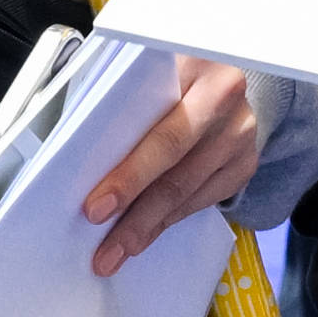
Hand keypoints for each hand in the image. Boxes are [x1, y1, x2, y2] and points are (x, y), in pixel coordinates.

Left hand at [85, 54, 261, 273]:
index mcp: (196, 65)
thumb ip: (116, 101)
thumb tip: (73, 157)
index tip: (96, 207)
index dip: (128, 174)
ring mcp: (240, 133)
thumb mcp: (140, 72)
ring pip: (189, 190)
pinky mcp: (245, 163)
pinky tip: (146, 234)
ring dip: (149, 226)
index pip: (162, 131)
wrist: (219, 77)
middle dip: (135, 212)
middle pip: (176, 168)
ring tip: (117, 251)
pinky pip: (203, 200)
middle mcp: (226, 98)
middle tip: (106, 246)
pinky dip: (169, 219)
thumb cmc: (163, 76)